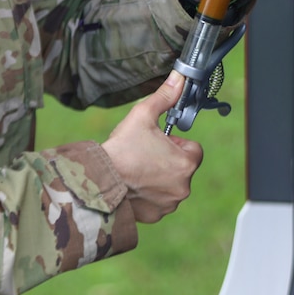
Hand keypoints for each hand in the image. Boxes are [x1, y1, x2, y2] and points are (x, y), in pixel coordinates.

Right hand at [101, 70, 202, 222]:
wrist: (100, 182)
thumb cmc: (123, 149)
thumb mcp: (143, 115)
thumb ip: (165, 96)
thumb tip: (180, 79)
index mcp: (185, 163)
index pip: (193, 148)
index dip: (176, 141)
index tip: (159, 140)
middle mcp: (183, 187)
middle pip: (181, 166)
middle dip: (167, 158)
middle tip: (144, 152)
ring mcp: (169, 204)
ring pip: (170, 184)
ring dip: (158, 176)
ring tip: (136, 168)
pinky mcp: (156, 215)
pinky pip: (158, 200)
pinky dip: (149, 193)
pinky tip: (132, 184)